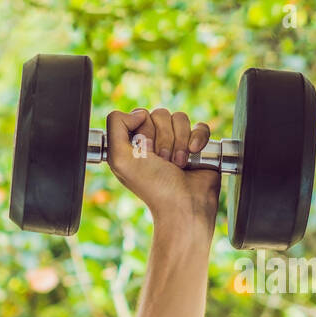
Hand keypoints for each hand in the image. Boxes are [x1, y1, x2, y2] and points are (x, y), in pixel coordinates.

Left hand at [104, 106, 220, 230]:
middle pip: (160, 114)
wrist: (183, 204)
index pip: (140, 114)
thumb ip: (115, 127)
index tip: (144, 154)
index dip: (144, 132)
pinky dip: (198, 139)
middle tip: (162, 162)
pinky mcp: (198, 144)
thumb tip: (137, 112)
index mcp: (134, 143)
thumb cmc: (153, 186)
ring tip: (177, 164)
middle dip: (162, 140)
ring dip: (179, 143)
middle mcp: (154, 141)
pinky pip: (201, 126)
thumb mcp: (120, 159)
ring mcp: (177, 141)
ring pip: (180, 118)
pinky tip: (194, 155)